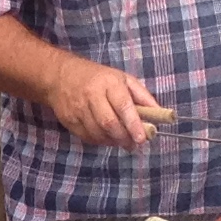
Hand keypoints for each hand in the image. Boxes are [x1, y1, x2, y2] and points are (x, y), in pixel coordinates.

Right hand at [44, 60, 158, 149]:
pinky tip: (107, 138)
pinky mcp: (69, 120)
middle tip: (133, 144)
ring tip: (122, 142)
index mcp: (109, 83)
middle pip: (109, 123)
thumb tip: (161, 113)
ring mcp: (78, 109)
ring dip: (113, 142)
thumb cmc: (98, 77)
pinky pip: (87, 137)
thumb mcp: (123, 79)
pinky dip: (100, 141)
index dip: (133, 124)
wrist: (60, 76)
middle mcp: (92, 95)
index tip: (142, 138)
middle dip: (124, 137)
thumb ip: (142, 96)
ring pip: (98, 133)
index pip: (123, 106)